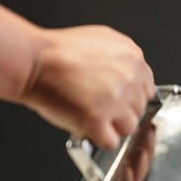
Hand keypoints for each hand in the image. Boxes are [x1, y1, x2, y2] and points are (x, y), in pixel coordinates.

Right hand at [21, 25, 154, 148]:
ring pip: (129, 127)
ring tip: (92, 115)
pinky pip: (111, 141)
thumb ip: (123, 57)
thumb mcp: (100, 38)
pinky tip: (87, 126)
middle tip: (99, 105)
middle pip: (140, 109)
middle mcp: (129, 79)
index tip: (118, 98)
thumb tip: (133, 72)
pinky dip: (99, 138)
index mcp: (133, 58)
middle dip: (121, 110)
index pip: (147, 89)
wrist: (33, 61)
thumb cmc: (58, 51)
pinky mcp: (97, 120)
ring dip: (112, 126)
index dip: (131, 96)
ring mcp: (115, 102)